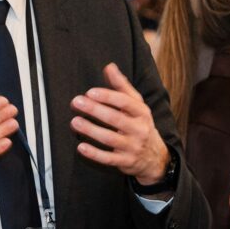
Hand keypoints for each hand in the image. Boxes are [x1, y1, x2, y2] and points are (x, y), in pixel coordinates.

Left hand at [70, 63, 169, 185]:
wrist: (155, 157)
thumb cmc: (140, 124)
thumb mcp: (136, 105)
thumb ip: (122, 86)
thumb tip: (109, 66)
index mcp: (142, 113)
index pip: (126, 102)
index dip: (108, 96)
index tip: (90, 92)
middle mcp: (139, 129)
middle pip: (116, 119)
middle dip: (95, 110)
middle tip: (76, 102)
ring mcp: (133, 147)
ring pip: (110, 139)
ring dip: (91, 130)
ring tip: (74, 122)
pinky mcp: (125, 162)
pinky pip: (108, 159)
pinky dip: (94, 154)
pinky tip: (81, 146)